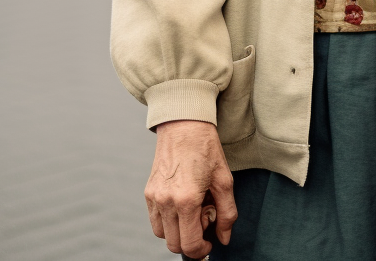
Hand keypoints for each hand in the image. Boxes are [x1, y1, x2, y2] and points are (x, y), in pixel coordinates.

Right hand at [146, 119, 237, 256]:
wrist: (185, 125)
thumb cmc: (206, 149)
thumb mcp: (224, 180)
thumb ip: (227, 213)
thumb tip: (224, 238)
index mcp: (186, 199)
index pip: (189, 244)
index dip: (201, 250)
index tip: (210, 243)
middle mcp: (166, 202)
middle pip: (174, 244)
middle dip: (191, 240)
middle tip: (204, 218)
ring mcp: (154, 197)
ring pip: (162, 235)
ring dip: (178, 232)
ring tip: (193, 209)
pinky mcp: (148, 192)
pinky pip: (155, 221)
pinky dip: (168, 221)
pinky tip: (182, 203)